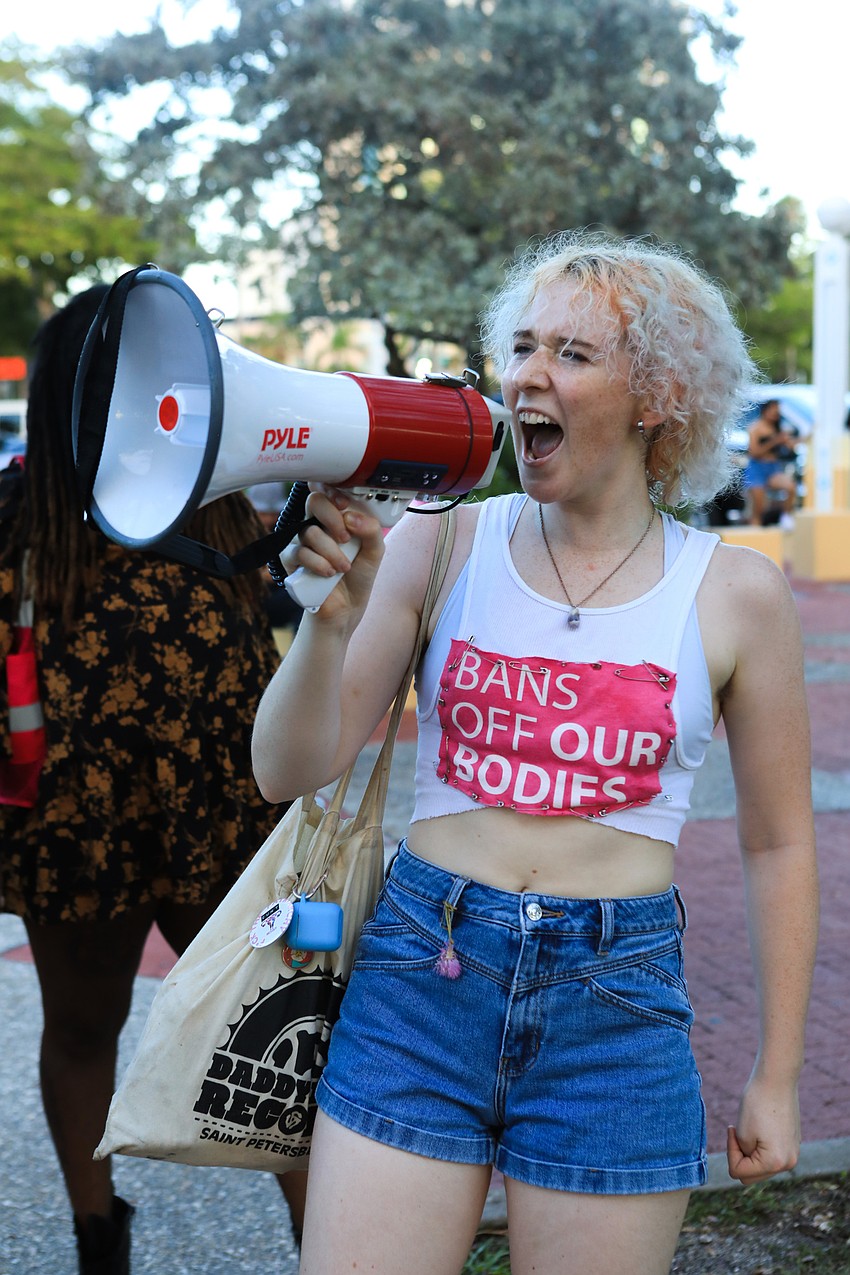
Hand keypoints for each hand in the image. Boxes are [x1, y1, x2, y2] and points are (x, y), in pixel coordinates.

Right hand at [280, 486, 384, 622]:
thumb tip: (351, 516)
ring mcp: (302, 541)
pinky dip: (318, 564)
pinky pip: (299, 553)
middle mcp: (318, 525)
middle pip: (314, 502)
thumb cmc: (358, 575)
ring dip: (331, 552)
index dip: (332, 491)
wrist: (347, 607)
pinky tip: (328, 573)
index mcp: (338, 517)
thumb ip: (371, 530)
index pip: (328, 491)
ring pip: (309, 532)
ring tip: (343, 567)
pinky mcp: (291, 560)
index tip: (344, 504)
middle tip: (346, 539)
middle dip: (333, 518)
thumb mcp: (375, 551)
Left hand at [726, 1074, 800, 1184]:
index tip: (732, 1129)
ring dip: (749, 1152)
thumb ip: (744, 1157)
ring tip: (748, 1128)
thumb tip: (750, 1167)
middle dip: (740, 1157)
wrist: (777, 1078)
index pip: (740, 1173)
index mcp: (775, 1163)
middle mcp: (788, 1163)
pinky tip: (758, 1126)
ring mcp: (793, 1154)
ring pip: (761, 1166)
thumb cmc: (756, 1103)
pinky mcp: (792, 1144)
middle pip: (752, 1175)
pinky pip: (771, 1155)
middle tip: (737, 1132)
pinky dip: (760, 1146)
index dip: (730, 1152)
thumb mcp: (742, 1134)